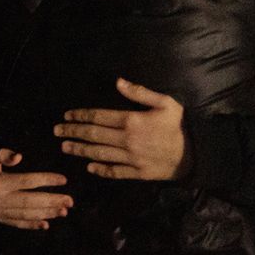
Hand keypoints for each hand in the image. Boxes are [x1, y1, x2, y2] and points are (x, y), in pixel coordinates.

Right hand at [0, 147, 71, 229]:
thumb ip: (1, 153)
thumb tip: (19, 156)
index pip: (27, 181)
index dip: (47, 179)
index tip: (64, 179)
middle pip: (30, 201)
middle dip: (52, 201)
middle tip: (71, 201)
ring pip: (26, 214)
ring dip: (47, 213)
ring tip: (64, 211)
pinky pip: (17, 223)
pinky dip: (32, 225)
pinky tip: (46, 224)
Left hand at [54, 77, 192, 180]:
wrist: (197, 154)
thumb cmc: (180, 125)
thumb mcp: (165, 102)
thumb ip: (140, 93)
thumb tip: (118, 81)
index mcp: (132, 121)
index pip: (99, 117)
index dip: (81, 116)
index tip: (67, 116)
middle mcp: (127, 140)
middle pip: (94, 136)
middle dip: (73, 132)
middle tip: (57, 131)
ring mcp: (131, 159)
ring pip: (99, 154)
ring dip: (80, 150)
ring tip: (65, 147)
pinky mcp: (137, 173)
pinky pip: (114, 172)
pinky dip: (100, 170)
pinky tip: (89, 167)